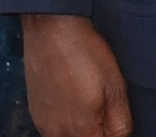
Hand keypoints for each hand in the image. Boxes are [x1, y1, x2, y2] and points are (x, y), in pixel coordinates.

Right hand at [23, 14, 132, 136]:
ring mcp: (44, 126)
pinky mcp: (35, 115)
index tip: (114, 122)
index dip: (112, 135)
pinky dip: (67, 126)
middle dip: (97, 133)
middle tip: (103, 110)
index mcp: (83, 130)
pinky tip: (73, 105)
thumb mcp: (115, 86)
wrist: (51, 30)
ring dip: (82, 131)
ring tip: (89, 106)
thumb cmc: (86, 54)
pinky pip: (53, 132)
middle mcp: (59, 134)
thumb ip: (120, 122)